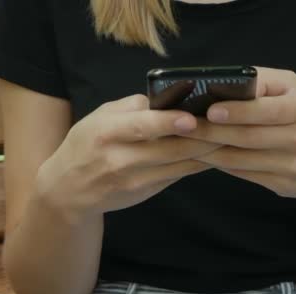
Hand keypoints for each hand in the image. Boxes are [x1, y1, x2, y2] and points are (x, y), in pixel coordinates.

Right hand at [37, 95, 220, 224]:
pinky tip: (212, 155)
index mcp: (106, 132)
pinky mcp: (143, 193)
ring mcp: (133, 180)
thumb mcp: (99, 117)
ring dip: (205, 153)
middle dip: (202, 138)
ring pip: (178, 165)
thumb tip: (168, 98)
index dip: (169, 123)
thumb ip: (132, 107)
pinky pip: (176, 176)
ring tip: (228, 138)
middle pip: (169, 149)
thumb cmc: (85, 144)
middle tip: (228, 125)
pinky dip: (195, 165)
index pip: (141, 126)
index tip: (193, 119)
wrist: (67, 190)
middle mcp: (119, 158)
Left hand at [179, 67, 295, 200]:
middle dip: (212, 132)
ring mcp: (294, 164)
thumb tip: (217, 85)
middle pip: (249, 137)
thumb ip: (260, 86)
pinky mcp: (283, 185)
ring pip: (242, 159)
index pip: (266, 109)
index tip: (209, 110)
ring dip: (210, 151)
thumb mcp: (293, 92)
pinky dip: (222, 165)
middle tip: (184, 126)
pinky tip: (204, 157)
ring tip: (187, 141)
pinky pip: (245, 175)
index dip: (236, 111)